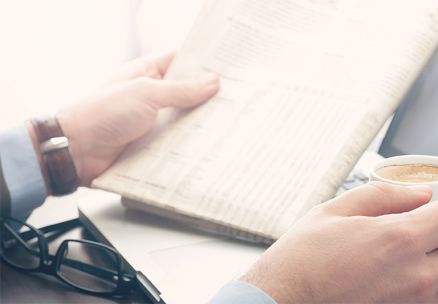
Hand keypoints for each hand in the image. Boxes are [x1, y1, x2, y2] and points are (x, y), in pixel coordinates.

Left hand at [55, 52, 218, 185]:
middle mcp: (150, 96)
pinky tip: (207, 147)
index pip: (180, 61)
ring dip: (199, 125)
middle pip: (186, 94)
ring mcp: (151, 121)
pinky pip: (175, 143)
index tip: (228, 69)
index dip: (203, 64)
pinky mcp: (150, 145)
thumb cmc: (101, 114)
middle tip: (234, 100)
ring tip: (228, 125)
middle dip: (207, 98)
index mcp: (146, 74)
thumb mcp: (146, 94)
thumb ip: (181, 90)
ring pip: (183, 120)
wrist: (75, 151)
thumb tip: (212, 82)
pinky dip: (189, 146)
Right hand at [242, 182, 437, 302]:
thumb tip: (418, 194)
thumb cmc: (302, 259)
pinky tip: (389, 284)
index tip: (422, 212)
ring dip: (430, 270)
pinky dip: (418, 292)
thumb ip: (383, 196)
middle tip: (411, 238)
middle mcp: (414, 278)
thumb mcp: (334, 211)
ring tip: (394, 264)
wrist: (282, 301)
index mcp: (399, 241)